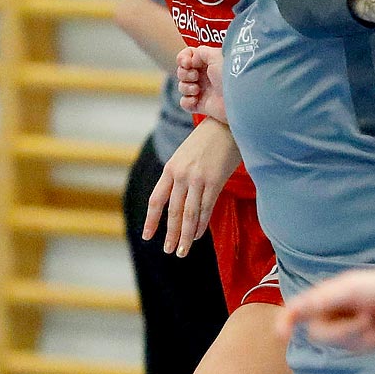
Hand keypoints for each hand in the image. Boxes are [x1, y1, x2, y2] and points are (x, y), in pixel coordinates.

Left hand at [143, 118, 240, 256]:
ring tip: (182, 251)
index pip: (156, 200)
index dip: (152, 221)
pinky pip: (206, 209)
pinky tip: (197, 236)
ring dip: (185, 236)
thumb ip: (180, 175)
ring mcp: (197, 179)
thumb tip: (178, 201)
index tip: (148, 236)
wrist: (226, 122)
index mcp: (170, 168)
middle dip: (170, 234)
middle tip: (168, 250)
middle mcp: (180, 175)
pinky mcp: (214, 181)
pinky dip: (201, 225)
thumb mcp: (186, 155)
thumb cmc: (208, 139)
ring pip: (188, 214)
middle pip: (173, 212)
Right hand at [176, 46, 225, 121]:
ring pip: (182, 87)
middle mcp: (204, 75)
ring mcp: (202, 90)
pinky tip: (195, 99)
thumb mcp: (215, 55)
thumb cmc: (230, 75)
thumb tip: (191, 59)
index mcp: (208, 62)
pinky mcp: (201, 105)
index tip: (187, 62)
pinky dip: (187, 101)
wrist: (239, 97)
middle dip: (184, 73)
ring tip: (197, 89)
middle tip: (195, 76)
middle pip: (182, 71)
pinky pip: (185, 103)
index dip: (183, 58)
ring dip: (186, 87)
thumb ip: (200, 52)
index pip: (188, 56)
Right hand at [275, 263, 374, 351]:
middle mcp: (330, 314)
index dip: (287, 321)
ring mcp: (344, 329)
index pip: (297, 311)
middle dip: (340, 330)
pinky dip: (366, 340)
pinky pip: (353, 348)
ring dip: (355, 332)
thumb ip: (321, 300)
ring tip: (371, 318)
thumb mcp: (348, 289)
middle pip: (317, 333)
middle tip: (364, 319)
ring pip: (335, 343)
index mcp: (323, 297)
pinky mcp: (359, 342)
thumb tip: (296, 308)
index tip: (282, 334)